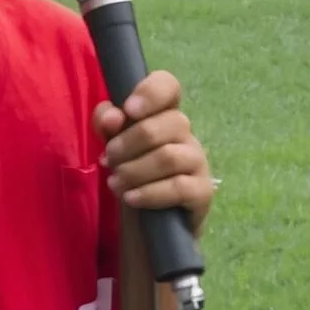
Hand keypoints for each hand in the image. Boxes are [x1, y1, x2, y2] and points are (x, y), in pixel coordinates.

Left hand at [93, 71, 214, 238]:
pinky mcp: (202, 192)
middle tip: (108, 160)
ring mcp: (198, 162)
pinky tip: (131, 198)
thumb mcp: (113, 145)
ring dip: (135, 170)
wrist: (149, 223)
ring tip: (114, 183)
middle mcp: (185, 133)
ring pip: (169, 156)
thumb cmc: (132, 173)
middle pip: (167, 123)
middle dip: (129, 143)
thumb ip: (107, 123)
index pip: (168, 86)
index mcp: (164, 113)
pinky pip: (179, 187)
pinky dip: (149, 193)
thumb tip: (112, 116)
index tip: (129, 109)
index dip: (151, 93)